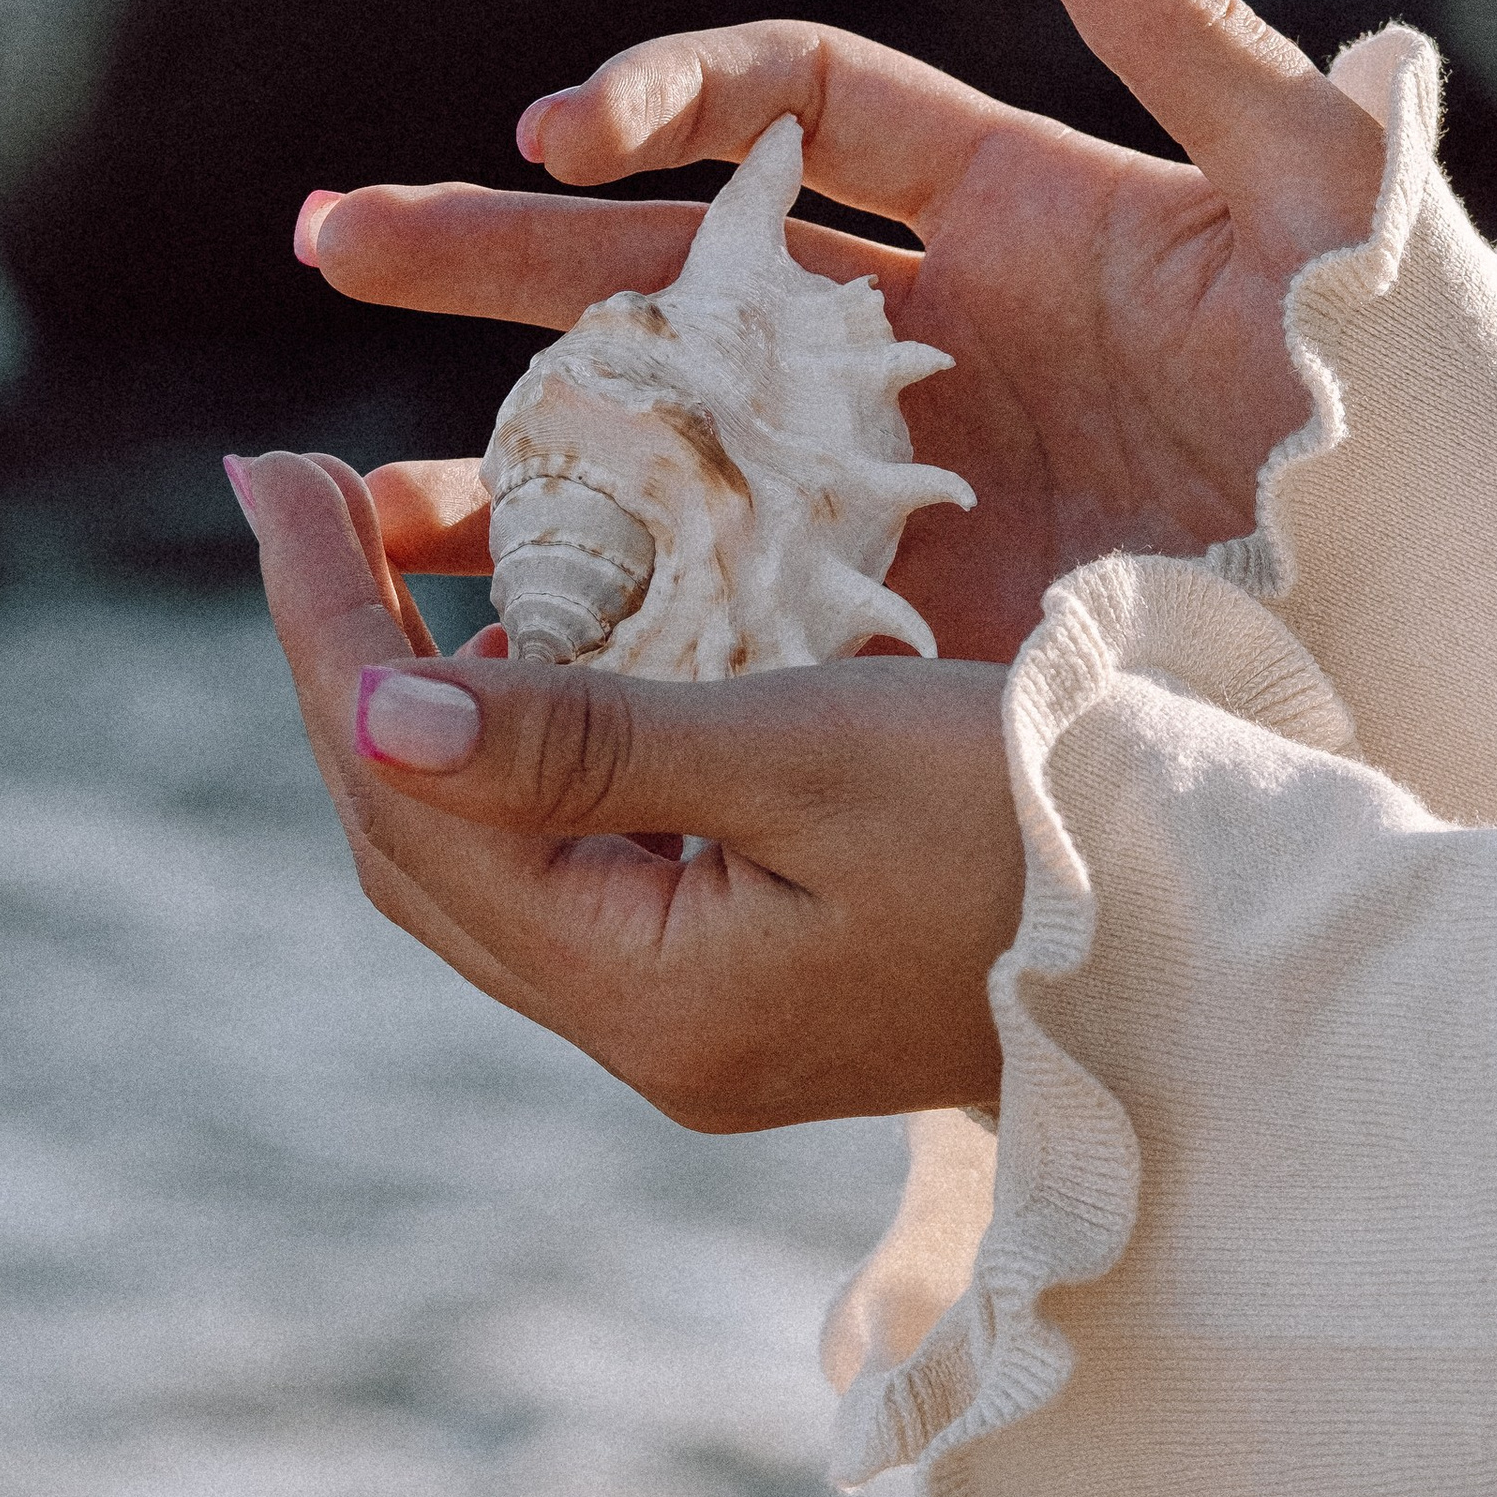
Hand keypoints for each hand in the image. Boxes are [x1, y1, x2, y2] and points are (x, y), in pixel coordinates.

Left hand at [231, 449, 1016, 1127]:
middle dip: (340, 652)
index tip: (269, 467)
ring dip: (417, 695)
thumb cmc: (1049, 822)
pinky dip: (517, 737)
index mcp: (645, 991)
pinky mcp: (749, 978)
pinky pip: (567, 856)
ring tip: (378, 541)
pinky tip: (528, 635)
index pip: (407, 790)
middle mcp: (645, 1029)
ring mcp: (696, 1017)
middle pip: (415, 836)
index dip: (323, 623)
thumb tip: (374, 706)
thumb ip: (590, 738)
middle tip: (294, 485)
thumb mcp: (816, 748)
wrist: (1226, 947)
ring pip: (480, 852)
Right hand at [303, 0, 1387, 659]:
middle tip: (332, 247)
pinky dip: (614, 615)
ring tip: (346, 504)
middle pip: (674, 271)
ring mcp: (912, 493)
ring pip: (671, 453)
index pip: (800, 109)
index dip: (673, 96)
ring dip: (513, 459)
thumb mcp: (1322, 203)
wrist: (1481, 636)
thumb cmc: (1424, 400)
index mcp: (1019, 211)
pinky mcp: (916, 630)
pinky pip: (733, 608)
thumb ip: (1189, 38)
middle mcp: (936, 344)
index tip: (566, 130)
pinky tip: (483, 644)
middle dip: (500, 253)